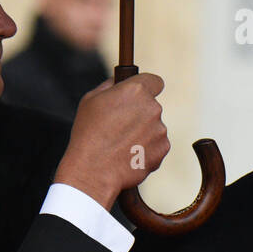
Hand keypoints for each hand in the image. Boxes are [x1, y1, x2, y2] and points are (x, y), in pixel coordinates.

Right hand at [55, 73, 169, 208]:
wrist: (94, 170)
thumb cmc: (88, 134)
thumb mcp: (91, 100)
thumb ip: (111, 85)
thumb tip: (119, 80)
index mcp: (135, 91)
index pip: (154, 81)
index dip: (147, 87)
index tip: (141, 95)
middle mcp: (152, 107)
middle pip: (151, 106)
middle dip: (139, 114)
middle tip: (120, 126)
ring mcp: (160, 129)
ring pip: (154, 127)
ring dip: (142, 133)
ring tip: (120, 144)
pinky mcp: (163, 148)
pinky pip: (156, 144)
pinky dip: (146, 149)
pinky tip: (128, 155)